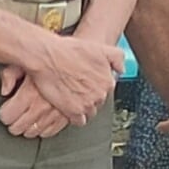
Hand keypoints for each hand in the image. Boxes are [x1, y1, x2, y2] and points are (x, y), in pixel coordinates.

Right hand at [9, 28, 125, 130]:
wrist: (46, 57)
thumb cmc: (69, 50)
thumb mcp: (99, 48)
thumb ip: (117, 58)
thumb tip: (121, 70)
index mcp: (107, 81)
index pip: (106, 90)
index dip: (95, 86)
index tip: (86, 83)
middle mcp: (100, 94)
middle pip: (98, 102)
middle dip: (89, 97)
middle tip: (77, 89)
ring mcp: (87, 104)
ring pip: (89, 112)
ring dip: (82, 107)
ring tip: (71, 98)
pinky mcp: (73, 111)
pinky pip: (79, 121)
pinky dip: (74, 116)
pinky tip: (68, 108)